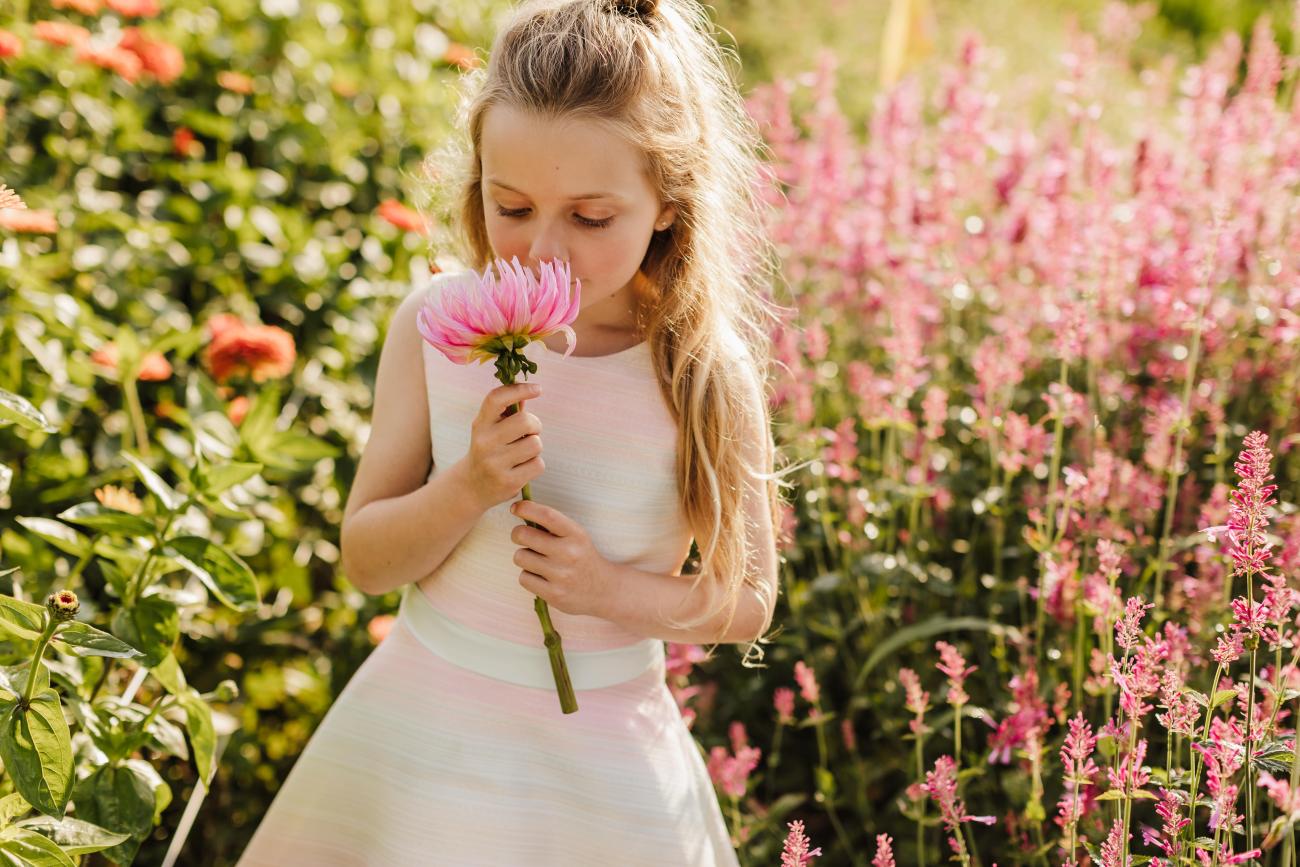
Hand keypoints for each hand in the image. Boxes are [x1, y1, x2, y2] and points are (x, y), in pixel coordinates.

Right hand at [462, 382, 544, 511]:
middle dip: (535, 425)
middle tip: (529, 432)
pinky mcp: (508, 482)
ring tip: (522, 453)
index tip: (537, 388)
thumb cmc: (488, 450)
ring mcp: (495, 463)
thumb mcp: (491, 429)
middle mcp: (485, 442)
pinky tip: (521, 469)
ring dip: (535, 447)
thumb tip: (529, 391)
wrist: (471, 487)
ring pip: (536, 444)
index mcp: (480, 425)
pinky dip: (535, 465)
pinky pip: (538, 464)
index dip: (519, 389)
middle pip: (525, 421)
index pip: (496, 399)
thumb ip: (509, 412)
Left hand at [510, 499, 611, 618]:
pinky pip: (523, 578)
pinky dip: (528, 576)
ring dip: (524, 557)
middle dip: (518, 534)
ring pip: (520, 557)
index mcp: (576, 534)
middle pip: (523, 535)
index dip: (526, 508)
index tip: (515, 508)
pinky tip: (541, 577)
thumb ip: (553, 525)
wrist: (605, 590)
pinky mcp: (554, 594)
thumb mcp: (576, 536)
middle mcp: (569, 553)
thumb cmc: (583, 557)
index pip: (546, 515)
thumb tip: (520, 510)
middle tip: (523, 537)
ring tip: (537, 561)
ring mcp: (561, 575)